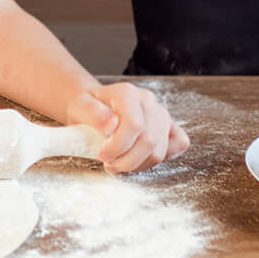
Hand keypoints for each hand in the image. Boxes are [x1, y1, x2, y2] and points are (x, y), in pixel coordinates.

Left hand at [66, 83, 189, 172]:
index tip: (102, 155)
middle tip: (109, 164)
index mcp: (127, 93)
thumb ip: (92, 113)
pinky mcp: (168, 126)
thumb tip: (111, 125)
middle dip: (127, 160)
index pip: (134, 124)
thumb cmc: (87, 108)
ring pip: (160, 149)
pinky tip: (140, 159)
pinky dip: (161, 157)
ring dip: (138, 164)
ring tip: (119, 164)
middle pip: (149, 140)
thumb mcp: (80, 107)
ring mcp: (161, 113)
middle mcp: (148, 101)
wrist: (93, 107)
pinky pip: (179, 143)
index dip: (119, 146)